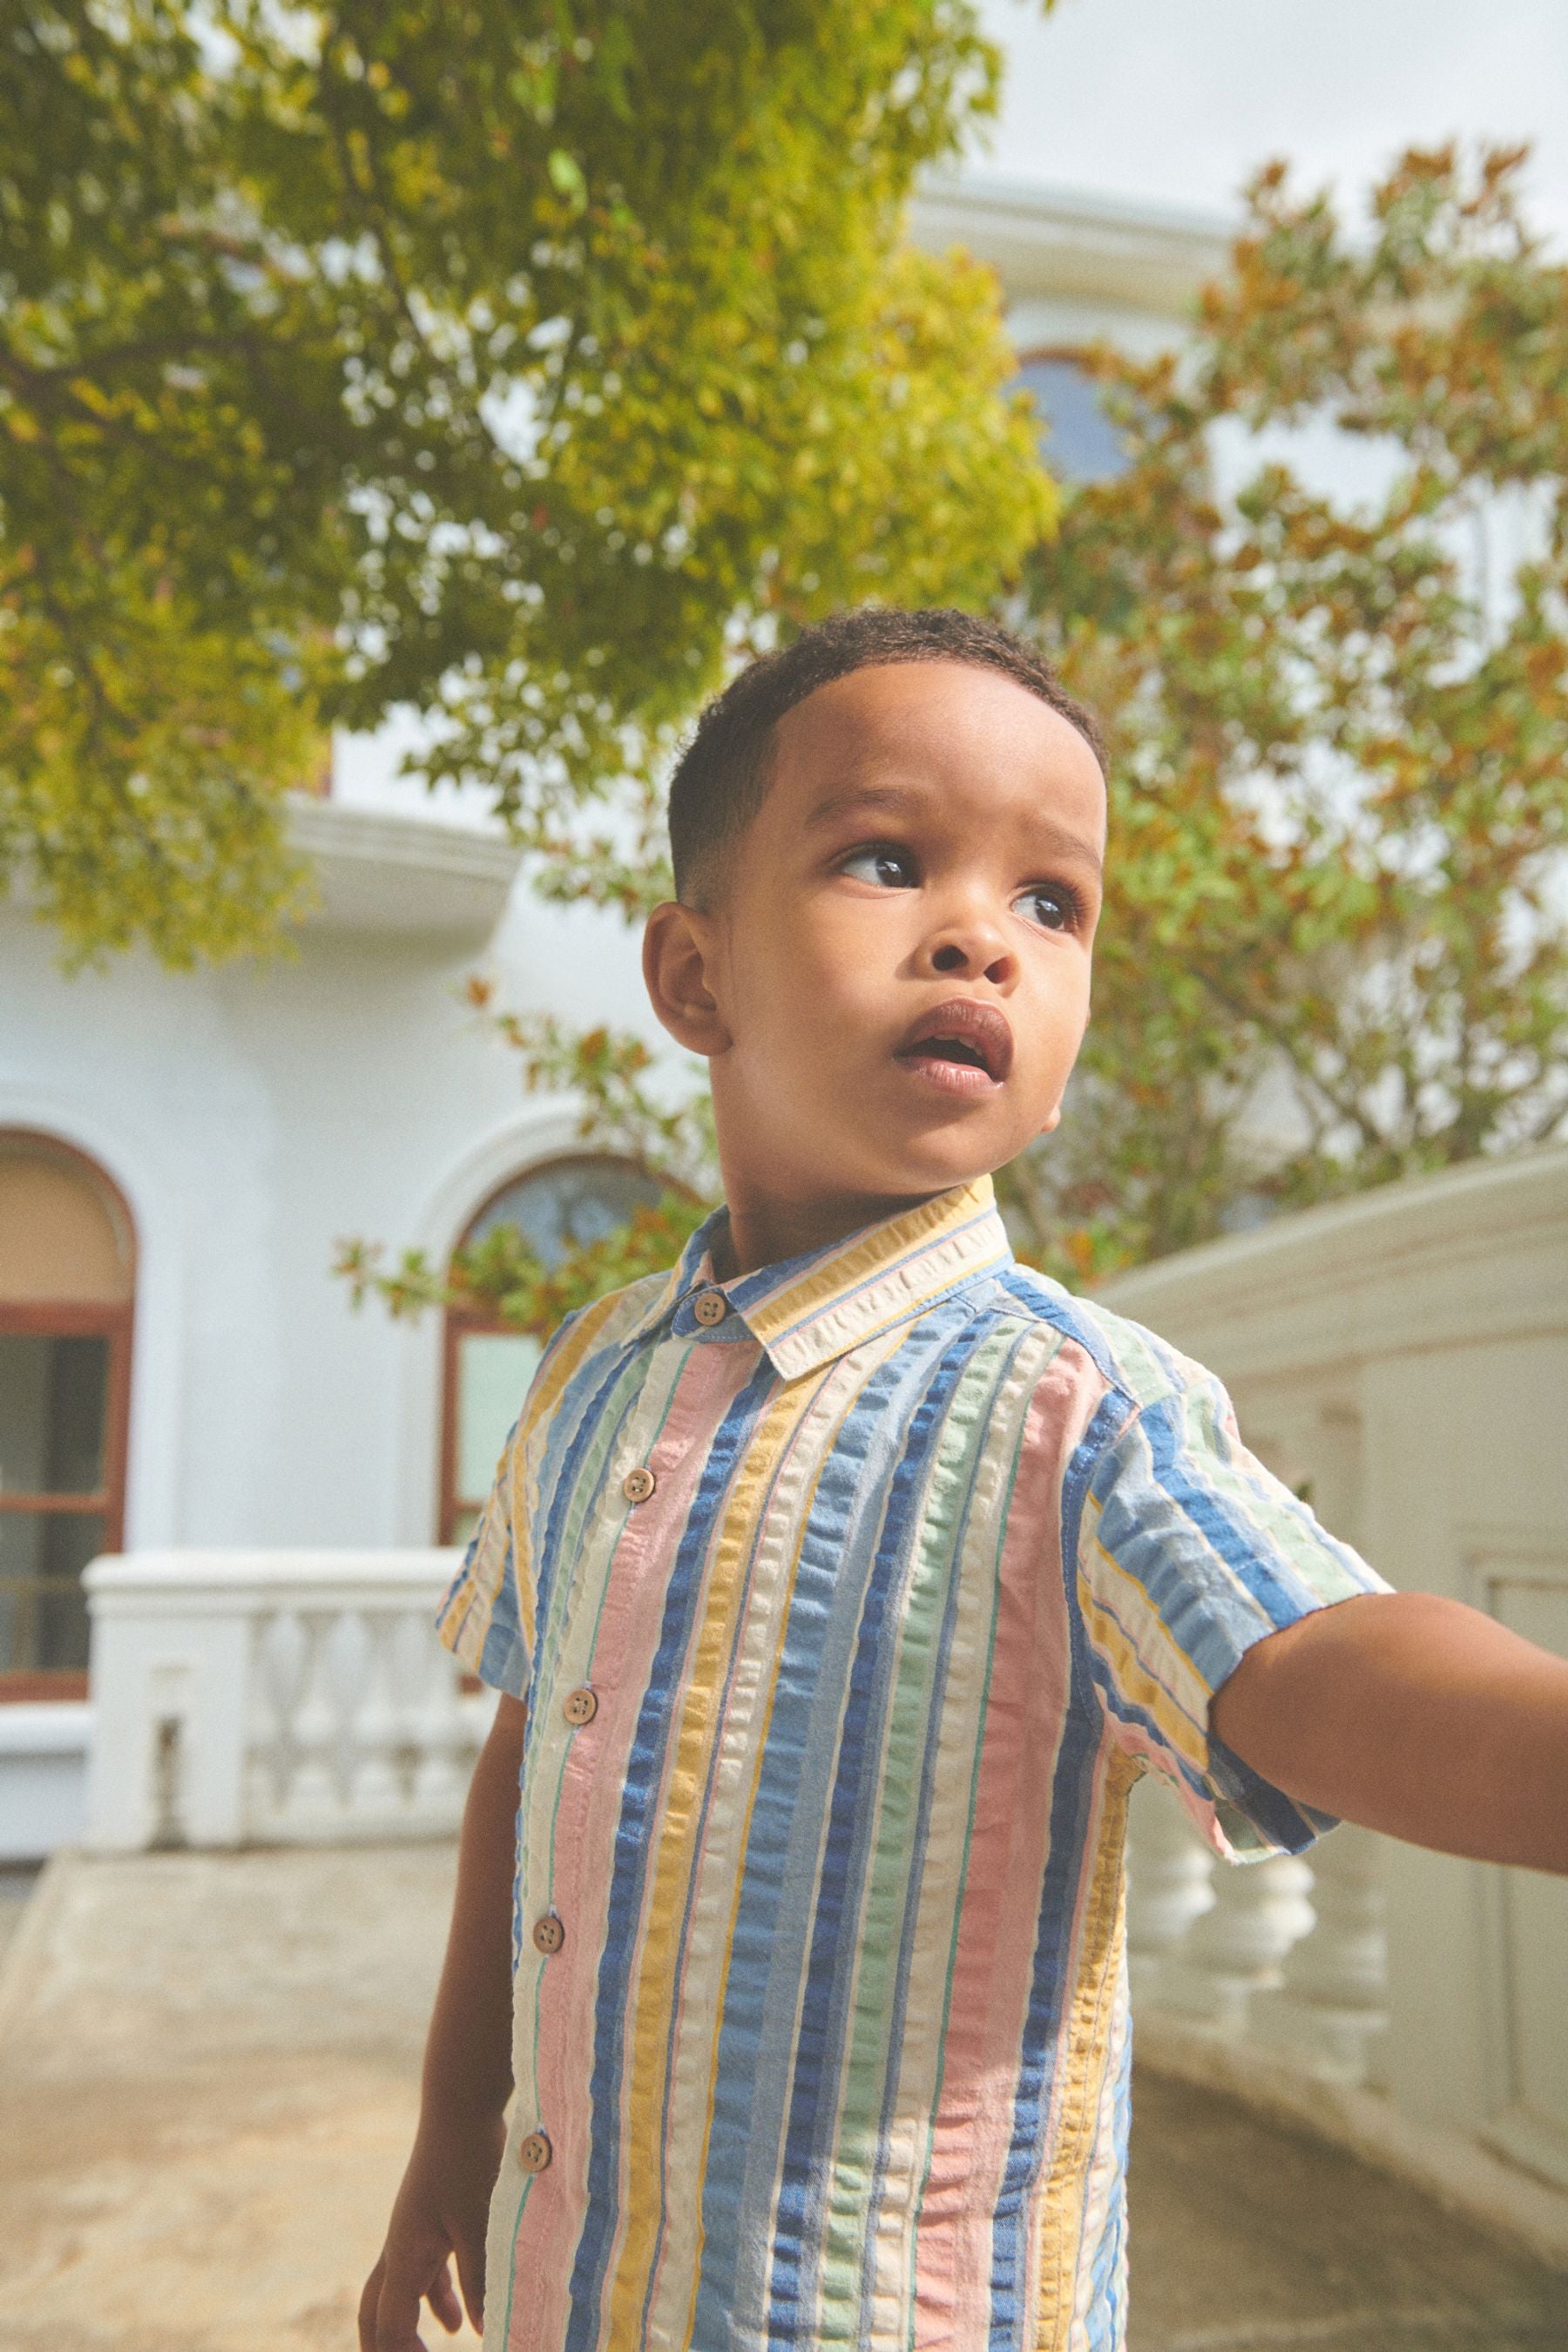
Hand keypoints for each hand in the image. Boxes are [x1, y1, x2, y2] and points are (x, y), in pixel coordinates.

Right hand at [359, 2110, 506, 2351]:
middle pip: (377, 2310)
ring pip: (401, 2291)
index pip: (390, 2323)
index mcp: (404, 2254)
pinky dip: (436, 2297)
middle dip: (385, 2345)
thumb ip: (480, 2278)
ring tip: (432, 2351)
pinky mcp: (430, 2215)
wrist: (459, 2104)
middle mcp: (400, 2246)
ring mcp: (413, 2229)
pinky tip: (457, 2320)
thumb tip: (484, 2329)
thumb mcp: (478, 2224)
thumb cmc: (467, 2161)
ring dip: (413, 2324)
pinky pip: (424, 2270)